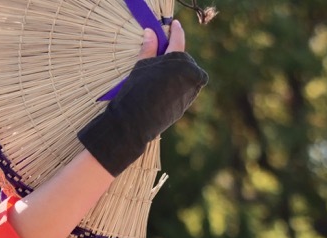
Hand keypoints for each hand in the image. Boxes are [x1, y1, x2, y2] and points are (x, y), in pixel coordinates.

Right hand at [77, 19, 205, 176]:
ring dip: (173, 72)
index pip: (179, 41)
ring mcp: (190, 91)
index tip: (173, 25)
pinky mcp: (186, 103)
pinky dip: (173, 84)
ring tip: (156, 75)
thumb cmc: (136, 93)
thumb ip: (149, 49)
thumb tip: (151, 32)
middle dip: (173, 56)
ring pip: (183, 74)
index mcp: (181, 63)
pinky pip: (182, 88)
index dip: (175, 31)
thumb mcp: (141, 68)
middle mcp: (190, 76)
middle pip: (183, 60)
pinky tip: (159, 89)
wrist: (135, 124)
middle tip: (159, 52)